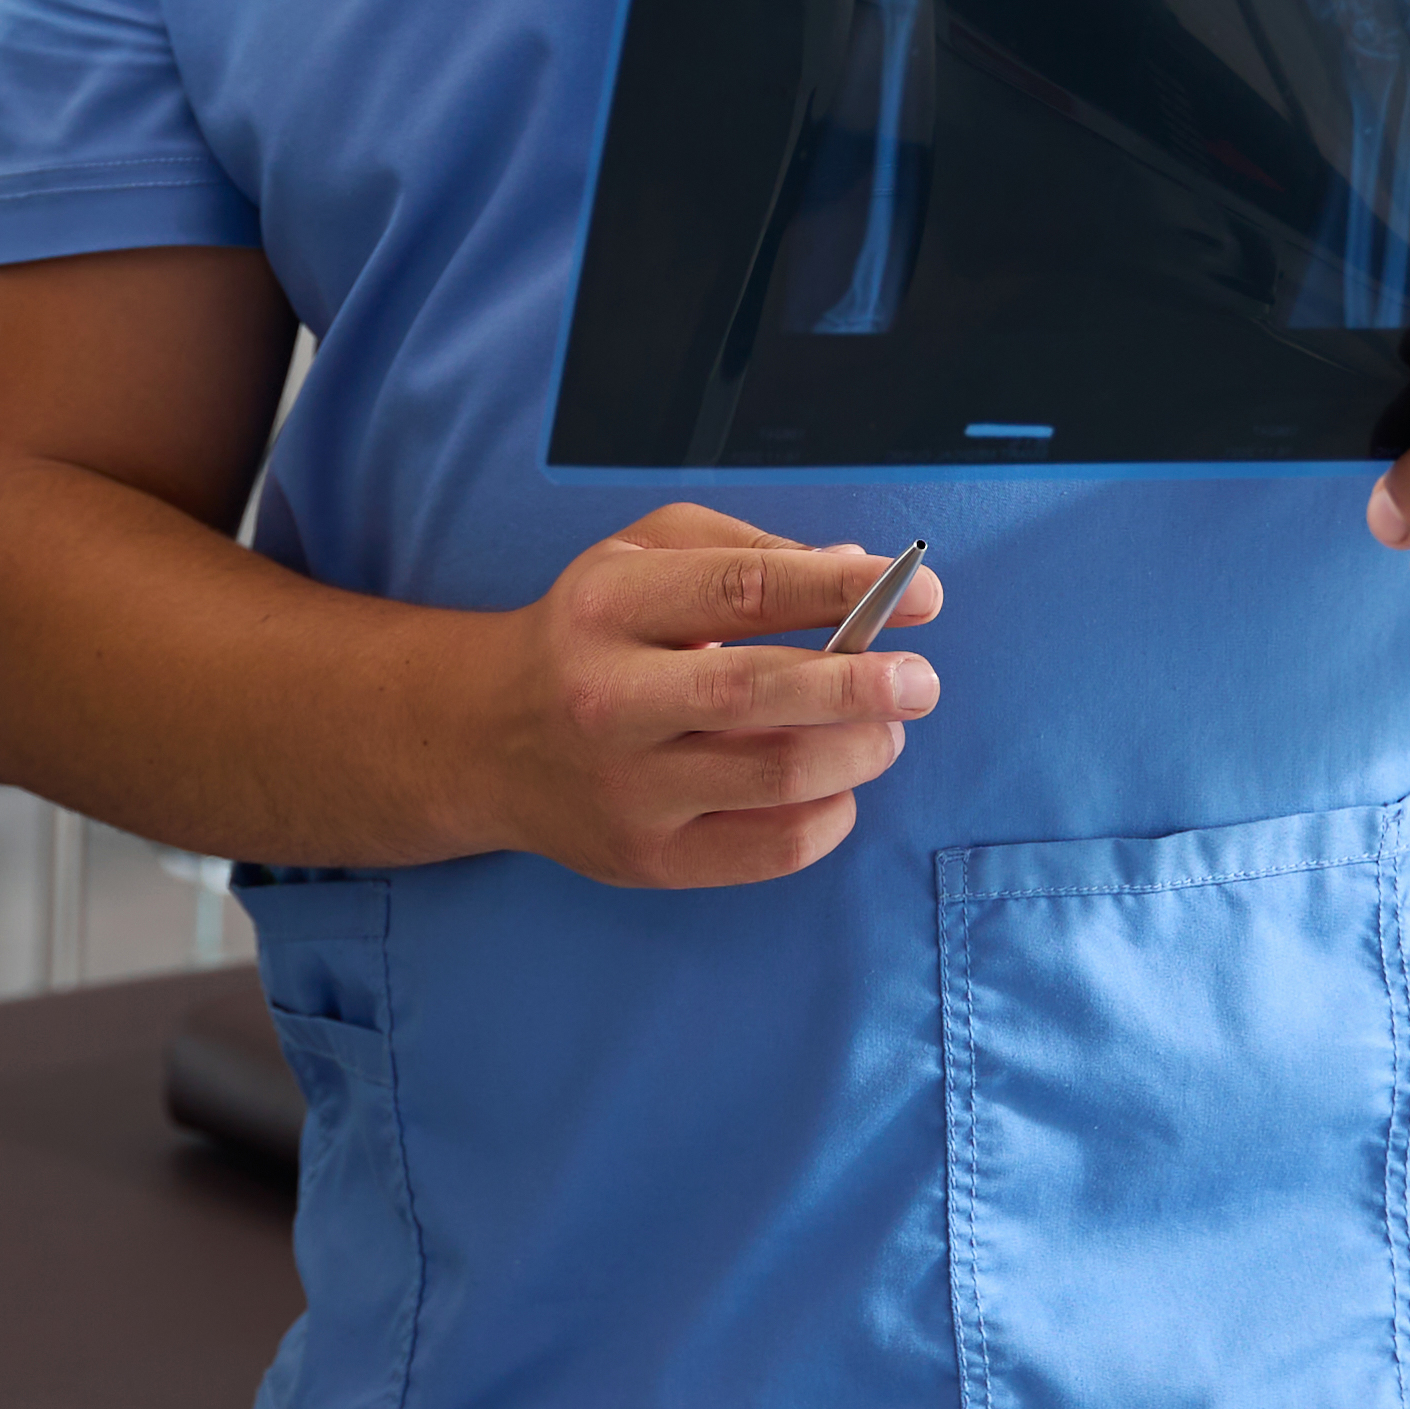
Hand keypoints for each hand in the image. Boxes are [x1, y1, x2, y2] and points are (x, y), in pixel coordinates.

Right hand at [464, 504, 944, 887]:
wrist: (487, 739)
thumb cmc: (589, 634)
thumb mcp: (643, 555)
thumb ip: (750, 550)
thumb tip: (856, 567)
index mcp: (610, 606)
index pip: (745, 589)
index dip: (845, 589)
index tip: (922, 593)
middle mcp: (608, 699)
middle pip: (759, 692)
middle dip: (863, 684)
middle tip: (921, 681)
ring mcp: (626, 788)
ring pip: (779, 776)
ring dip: (860, 750)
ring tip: (881, 730)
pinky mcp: (647, 858)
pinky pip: (772, 847)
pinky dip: (831, 815)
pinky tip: (834, 785)